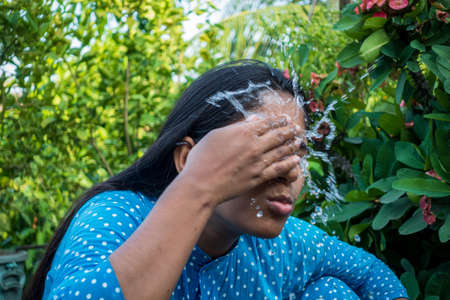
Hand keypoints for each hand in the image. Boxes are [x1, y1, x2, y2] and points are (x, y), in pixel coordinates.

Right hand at [180, 115, 303, 204]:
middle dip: (289, 130)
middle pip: (278, 135)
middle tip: (296, 128)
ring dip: (293, 144)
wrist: (201, 185)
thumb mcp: (216, 135)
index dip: (279, 120)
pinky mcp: (259, 177)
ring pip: (281, 150)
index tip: (285, 118)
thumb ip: (237, 127)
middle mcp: (254, 145)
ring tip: (300, 141)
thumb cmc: (202, 159)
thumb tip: (253, 120)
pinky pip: (279, 168)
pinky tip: (296, 160)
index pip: (267, 123)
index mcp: (242, 132)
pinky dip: (289, 163)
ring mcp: (258, 162)